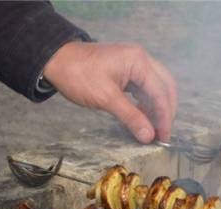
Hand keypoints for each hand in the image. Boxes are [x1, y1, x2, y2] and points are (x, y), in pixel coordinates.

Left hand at [43, 41, 176, 142]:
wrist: (55, 59)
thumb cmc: (78, 76)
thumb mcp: (106, 98)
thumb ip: (131, 117)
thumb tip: (149, 136)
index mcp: (139, 62)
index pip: (160, 93)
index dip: (164, 117)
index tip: (163, 138)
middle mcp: (142, 59)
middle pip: (165, 87)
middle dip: (166, 111)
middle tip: (162, 134)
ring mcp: (135, 63)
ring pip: (157, 87)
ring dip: (158, 107)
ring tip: (154, 128)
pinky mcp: (128, 69)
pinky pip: (145, 87)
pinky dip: (147, 102)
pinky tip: (143, 116)